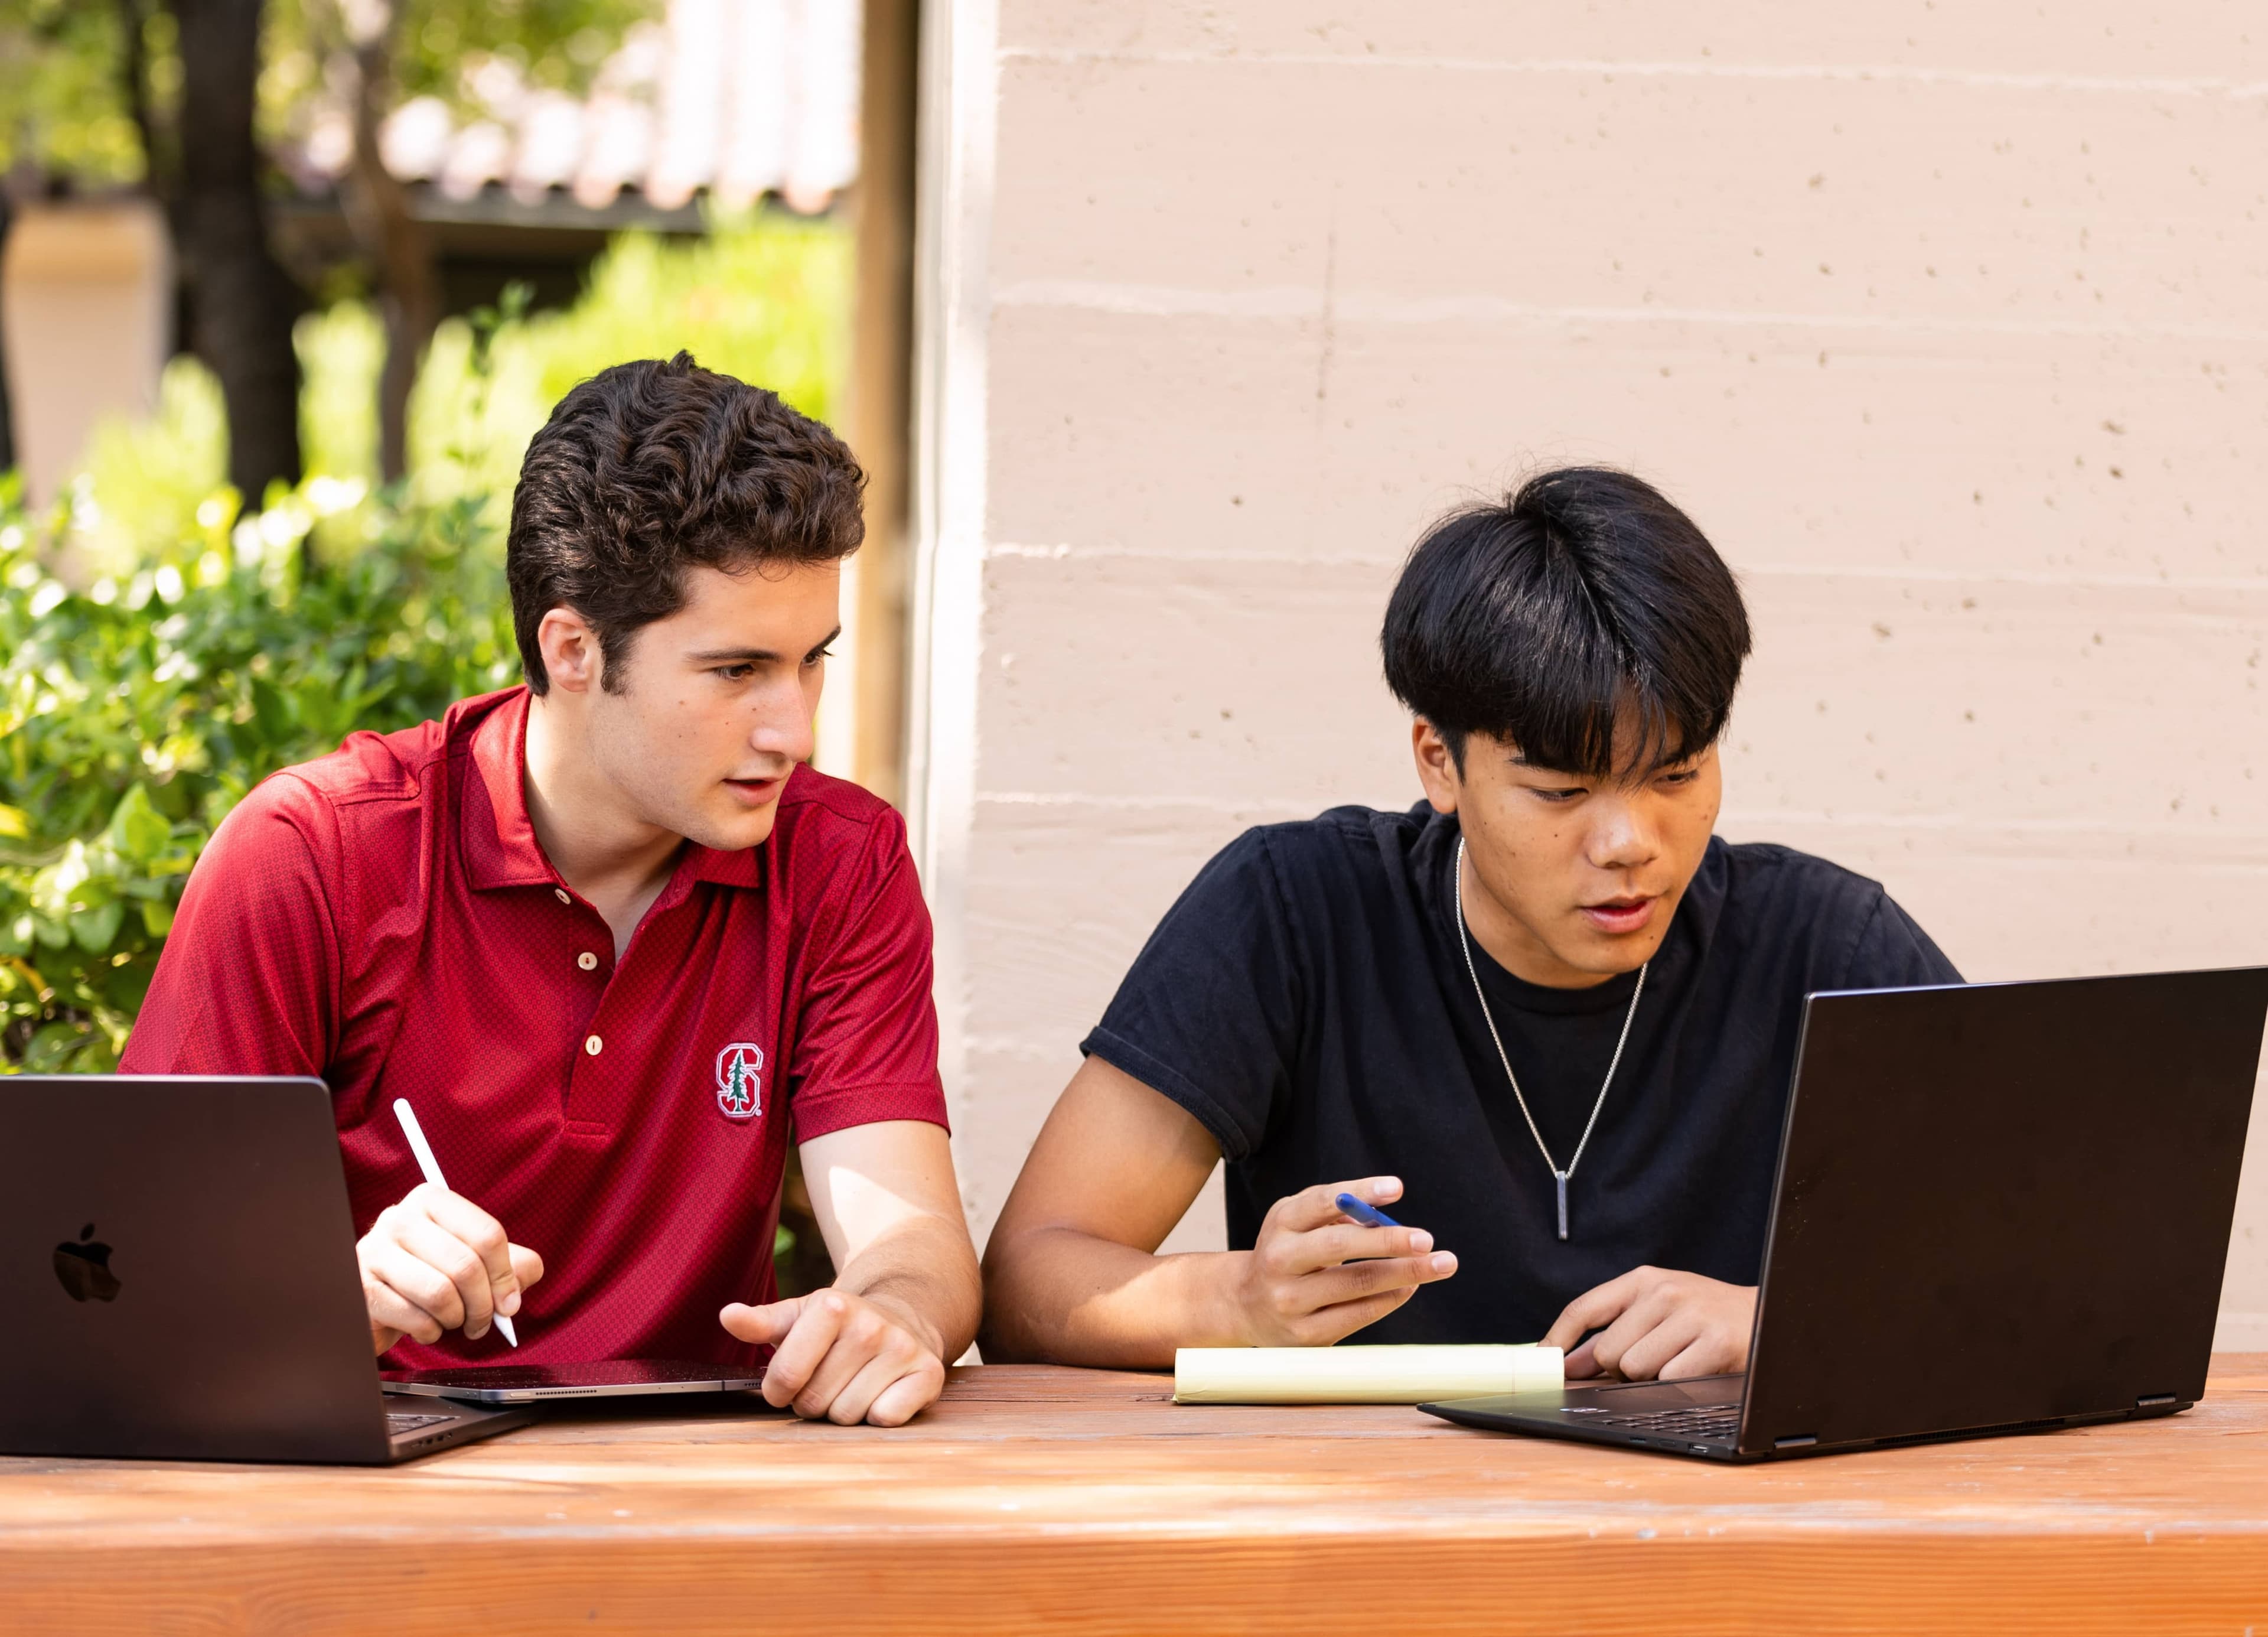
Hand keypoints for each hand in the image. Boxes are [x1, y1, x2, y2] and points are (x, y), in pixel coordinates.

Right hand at [356, 1182, 543, 1355]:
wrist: (379, 1299)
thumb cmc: (432, 1274)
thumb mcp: (477, 1261)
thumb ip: (512, 1265)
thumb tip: (518, 1288)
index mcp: (433, 1200)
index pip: (487, 1234)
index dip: (506, 1275)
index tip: (510, 1302)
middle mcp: (400, 1217)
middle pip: (466, 1265)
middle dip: (483, 1305)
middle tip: (483, 1321)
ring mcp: (375, 1251)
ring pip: (440, 1293)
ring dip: (456, 1318)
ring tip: (454, 1321)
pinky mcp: (362, 1288)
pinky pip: (414, 1318)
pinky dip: (430, 1331)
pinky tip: (426, 1326)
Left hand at [721, 1290, 947, 1426]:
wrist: (901, 1319)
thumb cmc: (837, 1327)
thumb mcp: (796, 1318)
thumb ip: (760, 1323)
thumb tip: (727, 1315)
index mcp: (833, 1306)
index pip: (785, 1377)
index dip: (779, 1390)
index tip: (789, 1381)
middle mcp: (871, 1325)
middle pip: (816, 1402)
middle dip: (813, 1401)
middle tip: (827, 1381)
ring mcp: (903, 1349)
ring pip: (848, 1416)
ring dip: (843, 1410)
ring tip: (852, 1385)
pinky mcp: (929, 1374)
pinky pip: (886, 1419)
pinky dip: (879, 1415)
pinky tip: (880, 1393)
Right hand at [1223, 1177, 1456, 1346]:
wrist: (1244, 1305)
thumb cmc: (1288, 1252)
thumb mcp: (1298, 1221)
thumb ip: (1337, 1209)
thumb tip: (1386, 1212)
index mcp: (1281, 1223)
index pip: (1323, 1202)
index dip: (1361, 1193)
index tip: (1397, 1188)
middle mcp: (1280, 1260)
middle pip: (1339, 1247)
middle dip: (1389, 1241)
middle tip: (1427, 1239)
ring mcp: (1290, 1300)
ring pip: (1356, 1284)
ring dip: (1404, 1273)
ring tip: (1439, 1264)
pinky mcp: (1306, 1335)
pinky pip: (1357, 1315)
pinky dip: (1390, 1299)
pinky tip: (1409, 1287)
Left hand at [1543, 1266, 1755, 1380]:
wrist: (1773, 1316)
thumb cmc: (1706, 1317)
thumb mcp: (1657, 1313)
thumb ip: (1611, 1334)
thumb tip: (1567, 1363)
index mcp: (1644, 1280)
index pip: (1584, 1308)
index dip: (1557, 1339)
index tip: (1541, 1363)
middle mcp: (1665, 1292)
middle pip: (1607, 1352)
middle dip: (1622, 1369)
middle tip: (1654, 1359)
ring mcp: (1692, 1315)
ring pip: (1636, 1369)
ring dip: (1653, 1377)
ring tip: (1680, 1360)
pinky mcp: (1717, 1343)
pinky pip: (1671, 1380)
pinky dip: (1680, 1384)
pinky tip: (1699, 1367)